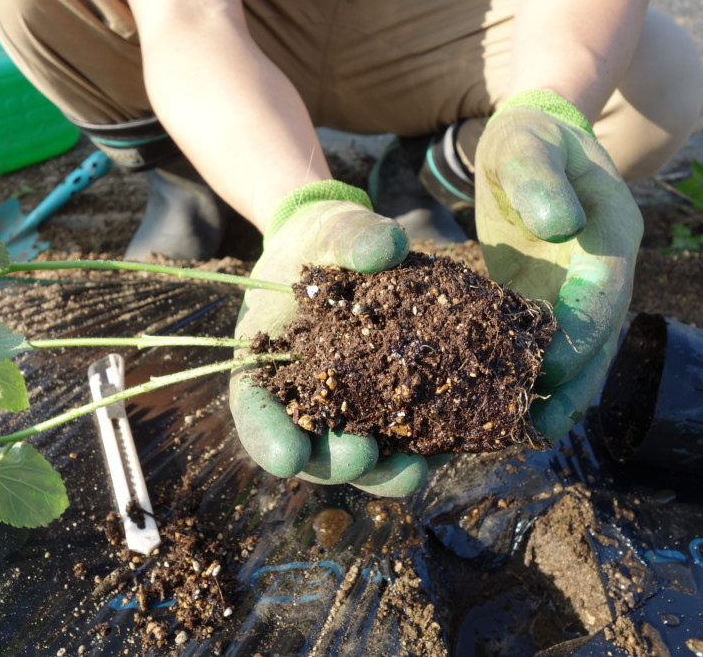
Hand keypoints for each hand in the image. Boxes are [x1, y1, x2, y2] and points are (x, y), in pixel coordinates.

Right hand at [229, 189, 434, 495]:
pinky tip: (447, 448)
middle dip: (334, 462)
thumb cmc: (326, 239)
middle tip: (362, 455)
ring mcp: (348, 408)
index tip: (287, 456)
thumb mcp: (332, 230)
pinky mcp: (390, 405)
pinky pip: (401, 438)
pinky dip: (419, 449)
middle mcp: (303, 397)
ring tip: (414, 471)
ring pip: (357, 458)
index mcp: (265, 364)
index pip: (255, 412)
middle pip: (308, 451)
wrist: (355, 245)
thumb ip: (351, 237)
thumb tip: (388, 246)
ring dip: (382, 473)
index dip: (268, 439)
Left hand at [474, 93, 642, 440]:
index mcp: (609, 230)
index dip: (584, 329)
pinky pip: (551, 342)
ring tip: (528, 433)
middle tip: (542, 425)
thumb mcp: (525, 144)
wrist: (533, 139)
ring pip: (581, 347)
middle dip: (575, 381)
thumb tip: (561, 226)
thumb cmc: (526, 139)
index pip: (605, 288)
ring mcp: (580, 286)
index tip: (555, 367)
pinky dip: (536, 374)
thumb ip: (540, 179)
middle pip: (600, 333)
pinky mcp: (551, 297)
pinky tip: (507, 406)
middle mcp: (604, 267)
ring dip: (560, 391)